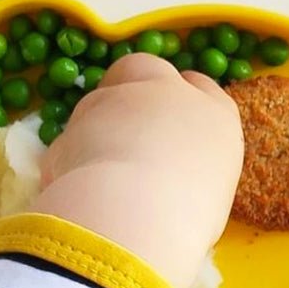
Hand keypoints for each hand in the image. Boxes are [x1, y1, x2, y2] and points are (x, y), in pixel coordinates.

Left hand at [30, 54, 243, 287]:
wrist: (137, 214)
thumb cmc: (191, 217)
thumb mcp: (210, 197)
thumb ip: (192, 173)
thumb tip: (171, 180)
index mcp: (215, 115)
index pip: (203, 89)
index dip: (187, 104)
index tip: (177, 125)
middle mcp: (169, 93)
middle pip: (149, 70)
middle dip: (137, 89)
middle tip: (131, 130)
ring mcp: (118, 97)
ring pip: (104, 97)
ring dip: (101, 124)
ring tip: (104, 175)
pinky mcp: (74, 117)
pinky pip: (73, 133)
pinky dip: (73, 155)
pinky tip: (80, 188)